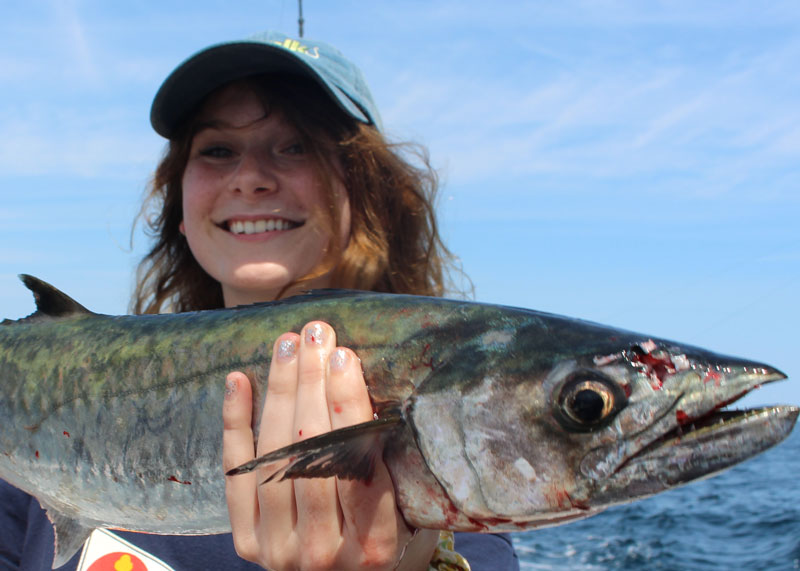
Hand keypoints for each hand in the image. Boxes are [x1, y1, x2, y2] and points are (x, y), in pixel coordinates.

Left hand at [222, 320, 437, 569]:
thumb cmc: (384, 536)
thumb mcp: (404, 508)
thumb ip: (385, 461)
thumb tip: (359, 380)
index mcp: (375, 545)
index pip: (357, 463)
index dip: (347, 406)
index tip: (343, 356)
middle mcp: (325, 553)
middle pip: (311, 454)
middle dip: (311, 384)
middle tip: (314, 334)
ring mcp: (279, 551)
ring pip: (274, 458)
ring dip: (279, 393)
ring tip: (287, 344)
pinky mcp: (247, 544)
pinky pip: (235, 476)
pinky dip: (235, 425)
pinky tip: (239, 380)